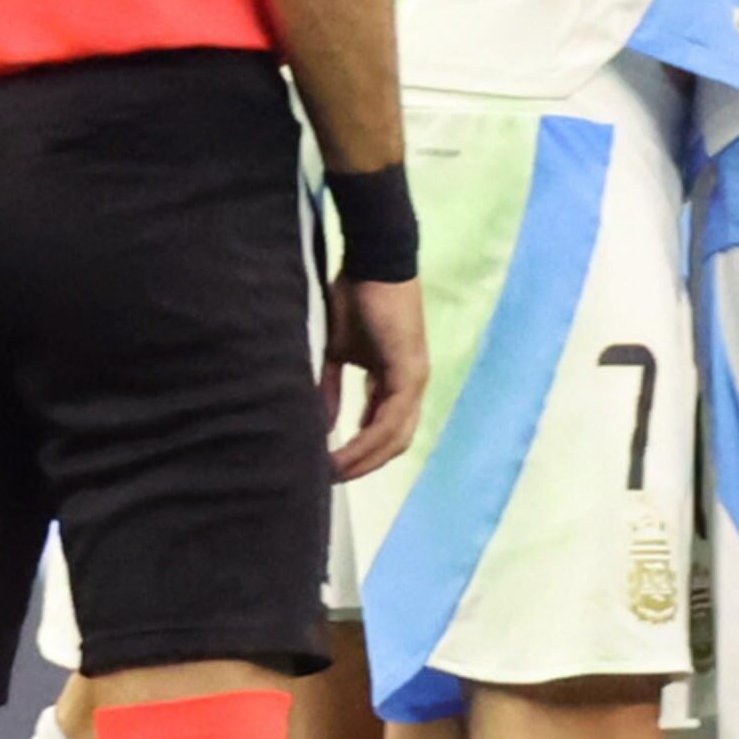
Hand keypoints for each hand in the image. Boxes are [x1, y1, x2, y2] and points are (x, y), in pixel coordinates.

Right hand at [324, 273, 429, 477]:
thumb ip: (332, 388)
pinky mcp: (409, 371)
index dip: (361, 452)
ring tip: (333, 473)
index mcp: (395, 379)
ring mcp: (414, 380)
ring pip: (394, 436)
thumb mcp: (337, 351)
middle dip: (362, 465)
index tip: (331, 467)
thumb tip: (323, 423)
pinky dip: (366, 440)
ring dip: (363, 459)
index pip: (384, 428)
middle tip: (331, 478)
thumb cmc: (353, 297)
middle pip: (394, 442)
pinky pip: (390, 418)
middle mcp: (411, 384)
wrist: (372, 260)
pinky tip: (344, 452)